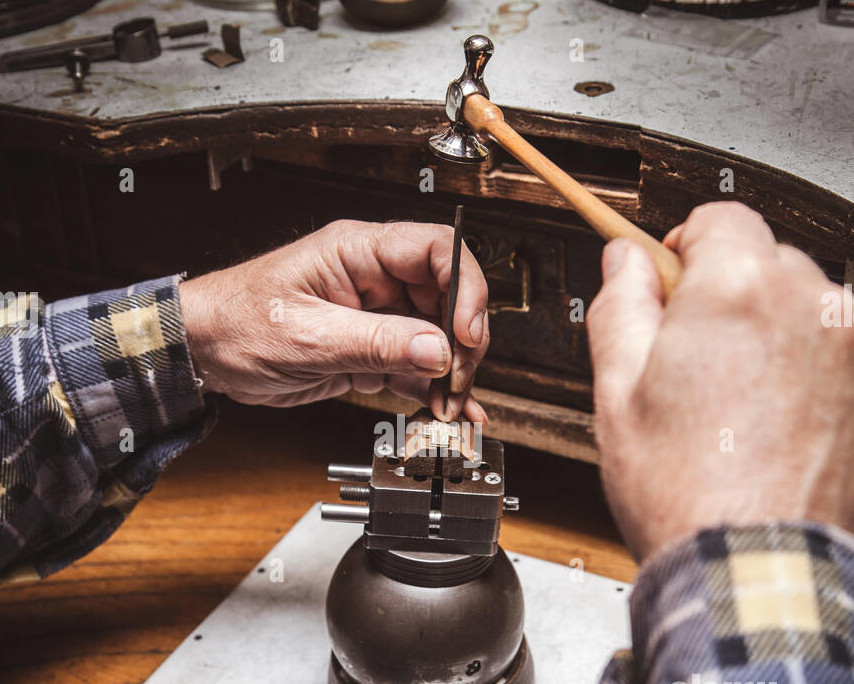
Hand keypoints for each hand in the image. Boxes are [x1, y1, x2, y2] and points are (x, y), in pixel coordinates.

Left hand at [178, 219, 489, 421]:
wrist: (204, 353)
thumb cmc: (237, 324)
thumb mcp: (309, 337)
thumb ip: (378, 343)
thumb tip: (439, 349)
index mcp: (358, 252)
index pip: (437, 250)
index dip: (465, 288)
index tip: (467, 334)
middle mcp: (375, 277)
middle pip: (447, 296)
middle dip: (463, 341)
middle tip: (459, 381)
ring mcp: (376, 312)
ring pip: (437, 334)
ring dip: (452, 371)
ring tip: (452, 405)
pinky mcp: (371, 345)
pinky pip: (414, 361)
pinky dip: (432, 386)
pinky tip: (445, 407)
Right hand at [587, 202, 853, 561]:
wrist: (753, 566)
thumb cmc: (683, 488)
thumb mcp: (618, 388)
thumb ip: (621, 303)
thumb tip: (625, 260)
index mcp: (738, 289)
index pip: (718, 217)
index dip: (684, 246)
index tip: (670, 279)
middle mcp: (811, 301)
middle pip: (761, 257)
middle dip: (723, 288)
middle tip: (688, 353)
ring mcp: (851, 343)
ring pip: (800, 298)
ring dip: (766, 322)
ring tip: (730, 392)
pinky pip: (832, 339)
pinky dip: (803, 354)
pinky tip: (770, 405)